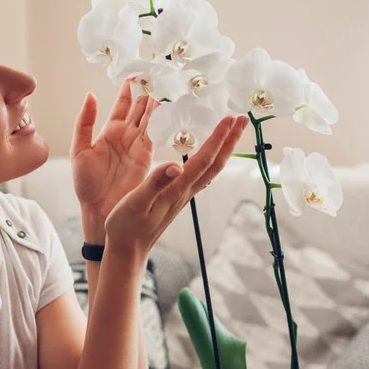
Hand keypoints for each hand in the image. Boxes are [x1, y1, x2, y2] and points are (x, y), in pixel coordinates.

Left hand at [70, 80, 159, 234]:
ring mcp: (138, 144)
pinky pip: (155, 133)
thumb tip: (90, 94)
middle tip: (158, 70)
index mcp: (110, 131)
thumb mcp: (80, 149)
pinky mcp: (147, 155)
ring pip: (150, 117)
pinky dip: (162, 118)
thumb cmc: (86, 184)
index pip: (123, 103)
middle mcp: (127, 135)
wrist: (98, 209)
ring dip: (157, 100)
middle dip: (149, 89)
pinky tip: (167, 104)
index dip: (129, 87)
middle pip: (141, 106)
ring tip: (165, 82)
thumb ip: (84, 122)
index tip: (137, 70)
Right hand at [104, 114, 248, 260]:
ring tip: (231, 131)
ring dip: (224, 148)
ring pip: (211, 169)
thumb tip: (176, 165)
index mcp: (176, 189)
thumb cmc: (126, 227)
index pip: (203, 160)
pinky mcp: (177, 198)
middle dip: (230, 140)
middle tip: (242, 118)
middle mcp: (185, 192)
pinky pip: (201, 174)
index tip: (230, 118)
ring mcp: (183, 196)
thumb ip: (154, 182)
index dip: (218, 138)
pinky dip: (210, 158)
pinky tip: (208, 154)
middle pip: (215, 163)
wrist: (127, 250)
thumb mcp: (136, 202)